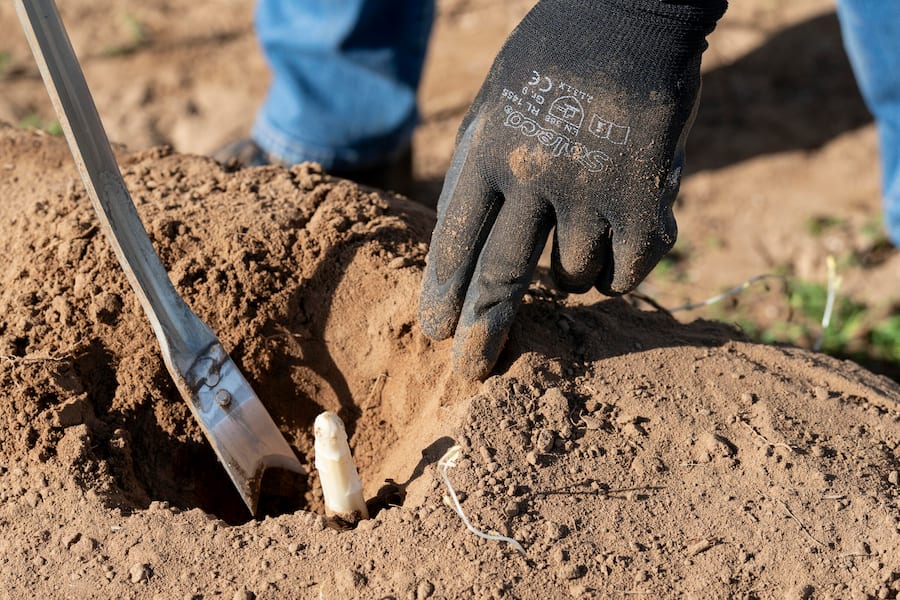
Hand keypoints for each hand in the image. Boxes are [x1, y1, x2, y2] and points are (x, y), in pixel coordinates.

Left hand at [418, 0, 725, 378]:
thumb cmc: (554, 60)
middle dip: (484, 330)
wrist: (634, 13)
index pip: (456, 240)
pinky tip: (615, 252)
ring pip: (572, 276)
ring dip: (569, 274)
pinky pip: (626, 270)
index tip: (436, 331)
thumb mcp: (496, 104)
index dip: (444, 293)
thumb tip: (465, 250)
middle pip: (502, 275)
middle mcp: (535, 175)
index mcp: (489, 149)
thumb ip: (480, 173)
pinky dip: (618, 272)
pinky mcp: (646, 200)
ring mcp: (593, 189)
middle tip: (469, 370)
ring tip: (575, 236)